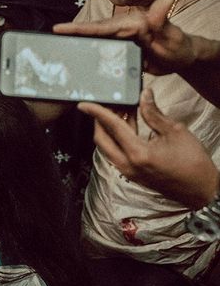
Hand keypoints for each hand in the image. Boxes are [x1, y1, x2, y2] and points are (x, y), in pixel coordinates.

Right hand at [53, 0, 194, 74]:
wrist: (183, 58)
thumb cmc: (178, 47)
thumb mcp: (170, 35)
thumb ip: (162, 19)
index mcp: (129, 24)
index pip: (100, 27)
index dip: (78, 28)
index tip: (58, 28)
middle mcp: (122, 28)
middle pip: (92, 32)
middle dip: (70, 33)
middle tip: (49, 37)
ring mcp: (121, 38)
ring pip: (95, 40)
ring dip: (76, 42)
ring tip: (55, 47)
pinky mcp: (120, 47)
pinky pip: (101, 48)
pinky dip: (87, 50)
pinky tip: (76, 56)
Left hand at [78, 88, 218, 207]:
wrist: (201, 191)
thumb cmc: (194, 163)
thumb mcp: (176, 132)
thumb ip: (154, 114)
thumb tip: (144, 95)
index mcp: (138, 154)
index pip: (112, 127)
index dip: (97, 112)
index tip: (84, 104)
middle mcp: (128, 165)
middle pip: (102, 139)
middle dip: (100, 121)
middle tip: (108, 105)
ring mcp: (128, 172)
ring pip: (108, 147)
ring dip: (110, 130)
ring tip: (122, 112)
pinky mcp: (132, 174)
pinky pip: (117, 154)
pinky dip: (118, 139)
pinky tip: (129, 125)